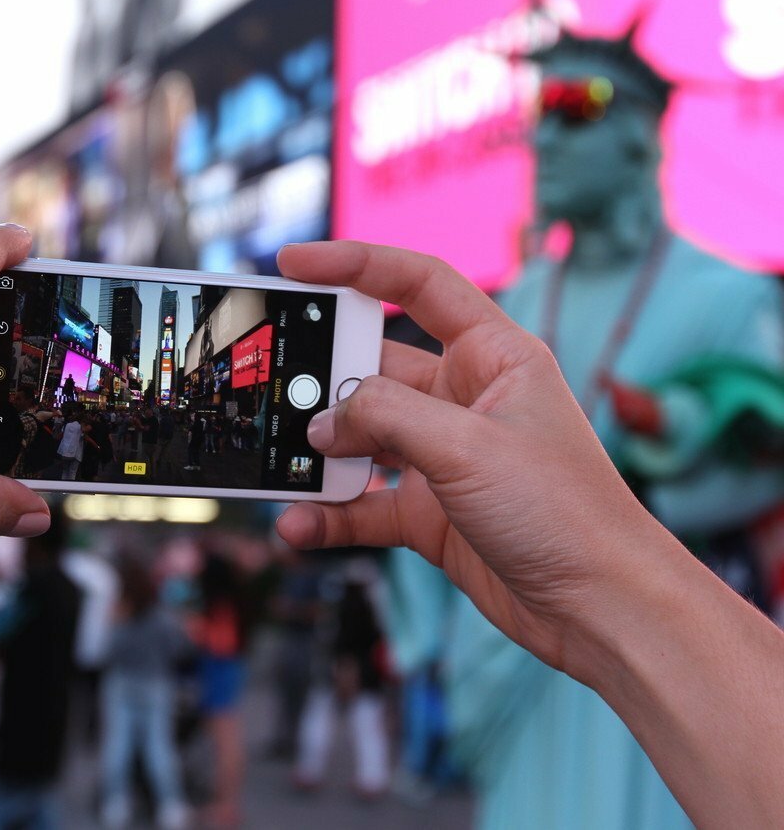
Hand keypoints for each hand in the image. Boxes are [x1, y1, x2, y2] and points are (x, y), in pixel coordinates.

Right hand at [275, 241, 678, 677]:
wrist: (600, 609)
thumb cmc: (564, 512)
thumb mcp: (468, 447)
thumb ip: (386, 419)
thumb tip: (323, 423)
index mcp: (492, 357)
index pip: (418, 286)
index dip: (355, 265)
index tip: (293, 263)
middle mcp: (464, 400)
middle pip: (374, 368)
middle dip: (323, 381)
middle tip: (272, 387)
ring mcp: (443, 458)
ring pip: (361, 440)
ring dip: (321, 456)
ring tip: (282, 467)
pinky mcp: (429, 513)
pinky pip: (363, 503)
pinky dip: (330, 514)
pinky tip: (300, 525)